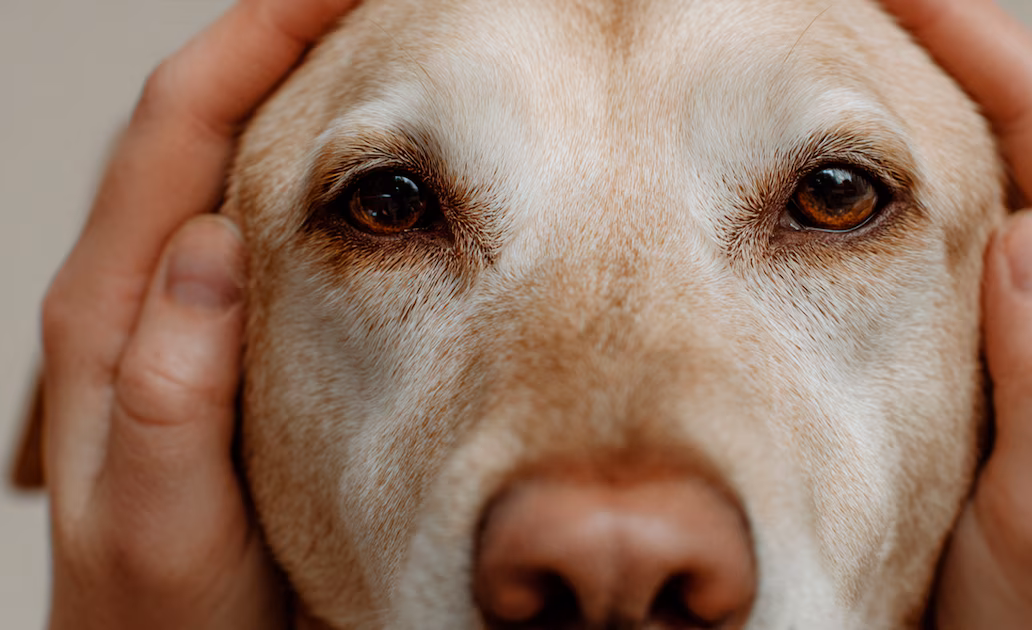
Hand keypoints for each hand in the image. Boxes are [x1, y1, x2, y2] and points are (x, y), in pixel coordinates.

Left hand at [35, 1, 359, 627]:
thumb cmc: (162, 610)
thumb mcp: (158, 519)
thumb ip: (166, 390)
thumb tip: (207, 243)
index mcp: (111, 319)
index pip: (176, 134)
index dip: (248, 43)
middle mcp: (130, 295)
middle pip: (192, 120)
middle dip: (271, 38)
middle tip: (364, 2)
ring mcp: (166, 312)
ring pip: (217, 160)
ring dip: (282, 87)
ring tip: (364, 50)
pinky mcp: (202, 336)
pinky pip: (242, 217)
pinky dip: (294, 161)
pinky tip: (350, 161)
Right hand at [879, 0, 1031, 627]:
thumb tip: (1025, 238)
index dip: (972, 35)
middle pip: (1012, 109)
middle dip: (934, 34)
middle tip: (837, 3)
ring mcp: (1025, 296)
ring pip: (972, 152)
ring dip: (907, 86)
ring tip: (824, 48)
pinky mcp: (979, 323)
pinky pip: (935, 214)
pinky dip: (881, 163)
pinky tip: (821, 160)